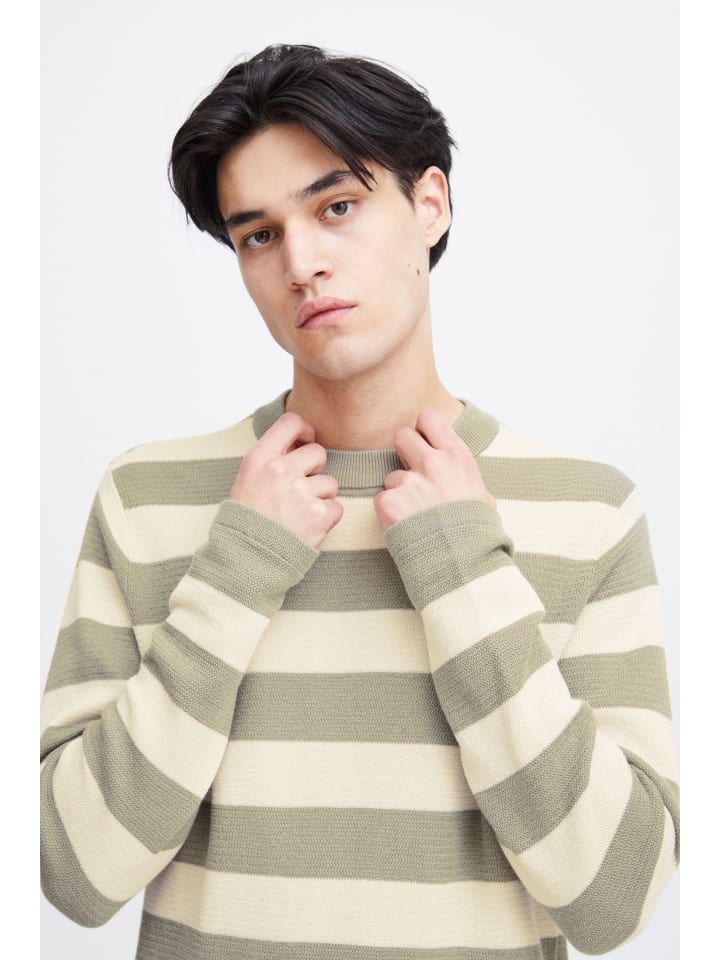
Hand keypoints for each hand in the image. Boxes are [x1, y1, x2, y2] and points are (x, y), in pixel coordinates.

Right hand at [228, 412, 342, 547]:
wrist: (243, 561)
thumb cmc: (244, 522)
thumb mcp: (246, 481)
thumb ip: (270, 460)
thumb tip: (299, 444)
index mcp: (259, 458)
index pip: (291, 422)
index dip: (304, 431)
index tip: (303, 444)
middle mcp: (280, 470)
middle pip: (318, 452)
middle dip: (314, 470)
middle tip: (299, 490)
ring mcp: (300, 492)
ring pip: (330, 482)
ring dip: (320, 498)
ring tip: (299, 515)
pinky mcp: (318, 515)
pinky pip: (336, 507)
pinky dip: (326, 518)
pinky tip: (307, 527)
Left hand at [373, 409, 495, 532]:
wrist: (463, 565)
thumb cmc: (477, 533)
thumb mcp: (483, 498)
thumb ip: (466, 479)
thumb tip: (465, 478)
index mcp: (457, 456)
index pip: (428, 418)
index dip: (423, 431)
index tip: (425, 444)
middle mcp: (433, 463)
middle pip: (401, 436)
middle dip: (404, 454)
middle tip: (415, 478)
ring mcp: (409, 482)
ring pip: (391, 476)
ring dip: (399, 492)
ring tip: (417, 516)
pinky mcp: (389, 502)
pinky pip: (383, 499)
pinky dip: (390, 513)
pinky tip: (406, 526)